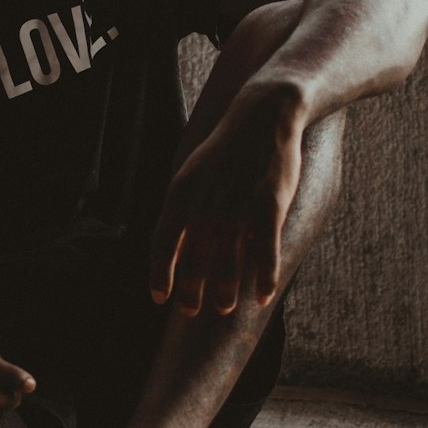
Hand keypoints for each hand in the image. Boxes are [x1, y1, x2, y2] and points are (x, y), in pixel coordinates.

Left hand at [149, 87, 305, 315]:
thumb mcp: (193, 174)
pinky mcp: (268, 208)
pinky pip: (265, 256)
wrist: (263, 116)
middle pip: (194, 262)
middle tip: (191, 310)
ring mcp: (236, 208)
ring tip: (224, 307)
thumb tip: (175, 247)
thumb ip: (183, 209)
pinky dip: (263, 280)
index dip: (159, 274)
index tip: (160, 297)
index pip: (162, 245)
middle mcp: (205, 205)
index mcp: (181, 195)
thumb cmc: (227, 150)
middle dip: (191, 292)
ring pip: (228, 265)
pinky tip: (262, 297)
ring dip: (225, 293)